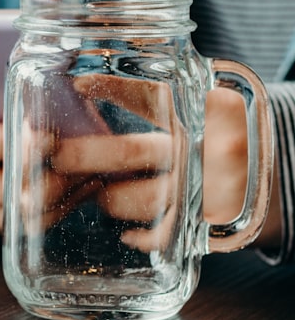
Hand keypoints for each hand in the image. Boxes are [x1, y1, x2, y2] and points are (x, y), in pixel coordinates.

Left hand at [35, 75, 275, 251]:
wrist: (262, 179)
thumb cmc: (211, 139)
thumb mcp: (187, 107)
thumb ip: (141, 94)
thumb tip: (79, 82)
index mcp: (194, 116)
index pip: (150, 94)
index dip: (112, 88)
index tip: (76, 85)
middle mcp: (196, 151)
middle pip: (129, 151)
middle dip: (83, 155)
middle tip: (56, 156)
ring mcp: (197, 190)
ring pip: (136, 198)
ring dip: (107, 196)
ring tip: (99, 190)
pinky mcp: (200, 225)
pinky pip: (159, 237)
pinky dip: (138, 236)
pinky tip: (126, 231)